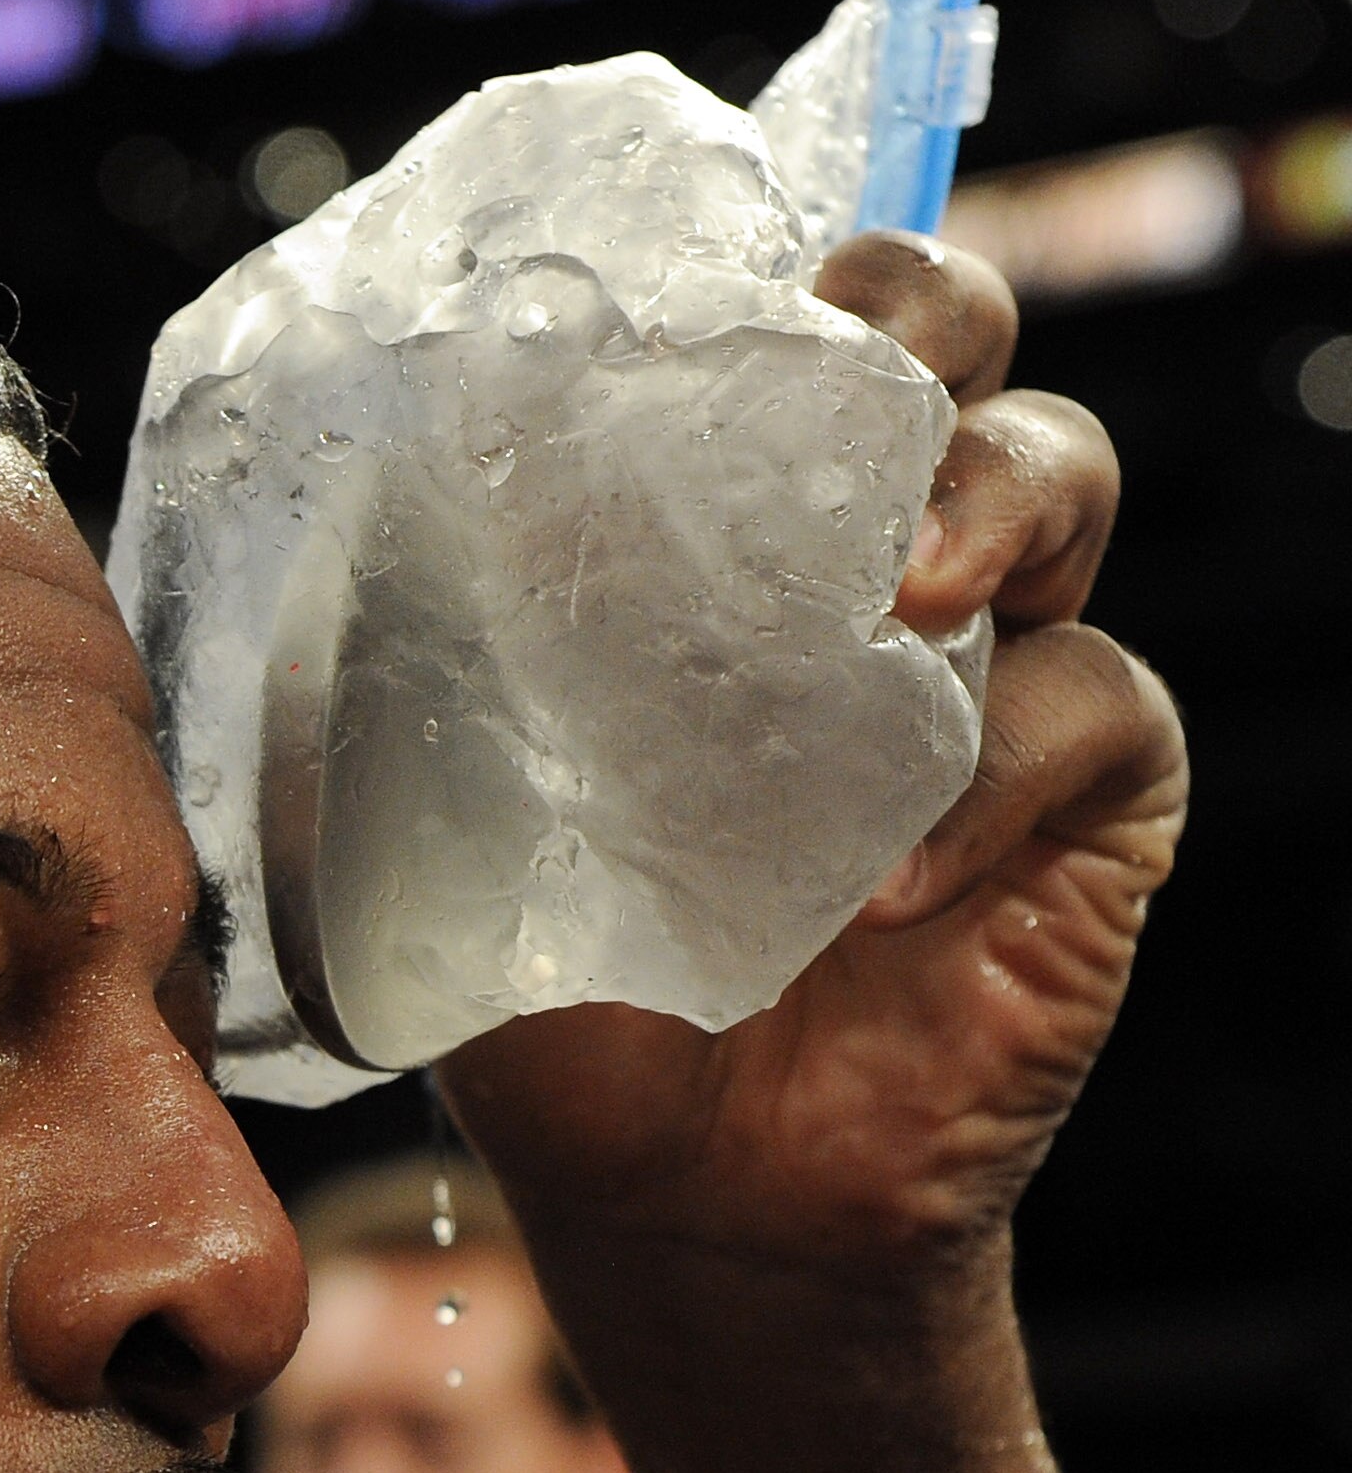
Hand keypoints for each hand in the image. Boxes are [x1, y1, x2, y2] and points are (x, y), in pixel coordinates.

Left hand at [440, 232, 1181, 1277]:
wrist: (676, 1198)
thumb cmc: (560, 992)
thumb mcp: (453, 810)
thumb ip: (438, 657)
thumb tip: (380, 486)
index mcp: (718, 541)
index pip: (771, 338)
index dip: (769, 274)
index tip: (708, 295)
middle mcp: (868, 566)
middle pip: (952, 344)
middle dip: (921, 312)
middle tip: (861, 370)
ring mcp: (996, 665)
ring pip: (1059, 472)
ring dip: (987, 505)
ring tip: (901, 602)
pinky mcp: (1091, 795)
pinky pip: (1090, 709)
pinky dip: (987, 783)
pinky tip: (877, 892)